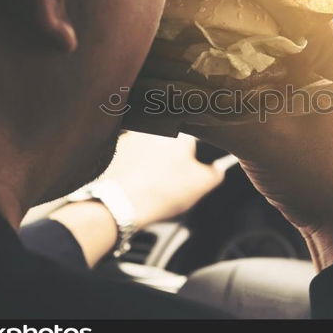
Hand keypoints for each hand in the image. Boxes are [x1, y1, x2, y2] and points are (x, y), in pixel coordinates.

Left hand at [101, 131, 223, 226]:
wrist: (122, 203)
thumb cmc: (162, 191)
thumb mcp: (202, 185)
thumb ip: (216, 173)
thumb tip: (217, 169)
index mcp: (179, 132)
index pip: (194, 139)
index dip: (195, 156)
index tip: (191, 170)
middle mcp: (155, 129)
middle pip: (169, 142)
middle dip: (172, 158)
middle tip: (172, 180)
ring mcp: (131, 137)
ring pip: (148, 149)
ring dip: (152, 161)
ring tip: (154, 184)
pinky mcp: (114, 151)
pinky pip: (130, 157)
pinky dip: (134, 167)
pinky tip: (138, 184)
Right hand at [179, 0, 332, 269]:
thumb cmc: (316, 174)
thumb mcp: (260, 136)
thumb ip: (204, 107)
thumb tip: (146, 86)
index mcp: (321, 40)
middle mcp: (314, 41)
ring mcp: (302, 61)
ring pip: (250, 19)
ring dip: (211, 10)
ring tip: (168, 5)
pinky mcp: (287, 83)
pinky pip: (247, 49)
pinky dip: (215, 43)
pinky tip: (184, 46)